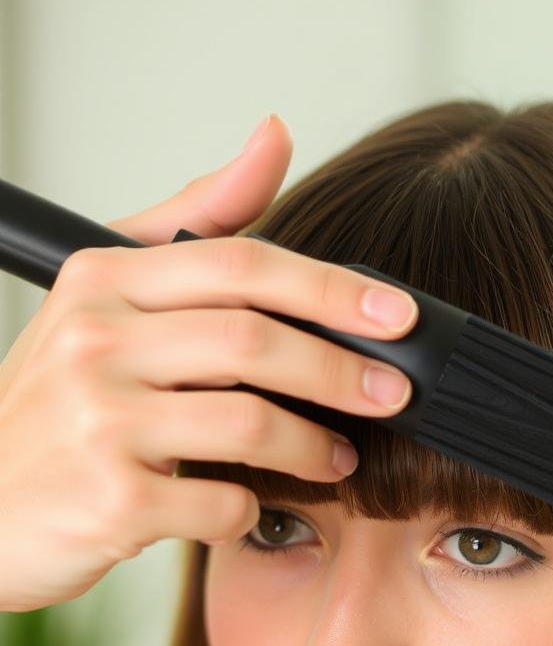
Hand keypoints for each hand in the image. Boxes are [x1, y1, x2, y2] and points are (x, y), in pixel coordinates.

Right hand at [0, 114, 416, 612]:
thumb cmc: (61, 399)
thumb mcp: (111, 295)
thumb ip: (196, 221)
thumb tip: (274, 138)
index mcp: (103, 279)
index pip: (241, 264)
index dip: (333, 289)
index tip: (398, 314)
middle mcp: (93, 340)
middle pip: (255, 341)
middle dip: (343, 370)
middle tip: (392, 393)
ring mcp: (97, 421)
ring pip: (249, 422)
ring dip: (312, 446)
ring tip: (337, 457)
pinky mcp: (109, 499)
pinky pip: (220, 501)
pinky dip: (251, 507)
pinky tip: (253, 503)